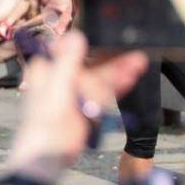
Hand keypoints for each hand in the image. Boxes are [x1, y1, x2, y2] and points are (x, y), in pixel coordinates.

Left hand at [7, 32, 146, 174]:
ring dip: (118, 71)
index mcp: (46, 68)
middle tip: (132, 50)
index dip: (88, 40)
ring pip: (99, 77)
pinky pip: (103, 92)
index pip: (67, 47)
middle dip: (111, 58)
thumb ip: (68, 60)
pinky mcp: (86, 107)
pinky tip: (131, 77)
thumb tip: (76, 35)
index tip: (107, 33)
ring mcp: (75, 92)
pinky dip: (116, 85)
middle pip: (90, 62)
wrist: (49, 151)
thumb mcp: (57, 85)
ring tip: (139, 62)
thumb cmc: (45, 119)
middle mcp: (60, 77)